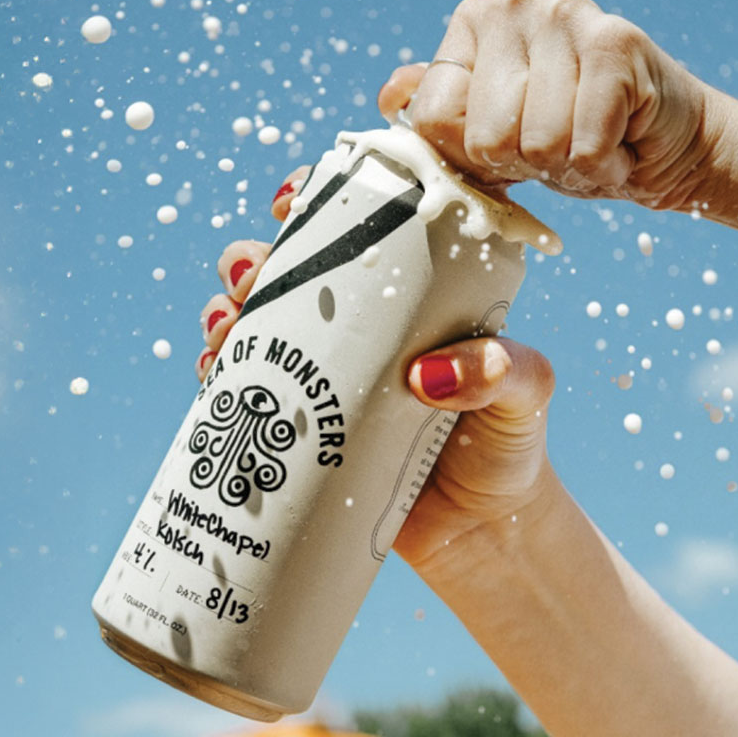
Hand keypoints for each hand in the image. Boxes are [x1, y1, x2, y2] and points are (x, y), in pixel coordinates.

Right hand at [198, 183, 559, 567]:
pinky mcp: (294, 425)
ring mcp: (319, 374)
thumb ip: (503, 373)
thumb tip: (428, 373)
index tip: (290, 204)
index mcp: (409, 297)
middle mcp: (356, 327)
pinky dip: (214, 372)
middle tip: (249, 279)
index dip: (317, 200)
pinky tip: (211, 372)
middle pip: (286, 269)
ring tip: (225, 329)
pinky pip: (237, 387)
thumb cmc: (511, 450)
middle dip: (249, 259)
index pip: (359, 226)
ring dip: (222, 312)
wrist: (481, 536)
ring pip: (250, 320)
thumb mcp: (526, 397)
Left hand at [377, 0, 713, 210]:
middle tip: (560, 138)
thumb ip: (439, 108)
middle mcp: (512, 3)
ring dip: (568, 163)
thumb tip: (390, 97)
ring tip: (590, 135)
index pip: (432, 120)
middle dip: (525, 161)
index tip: (509, 137)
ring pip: (536, 143)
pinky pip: (583, 145)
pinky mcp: (616, 41)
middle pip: (484, 137)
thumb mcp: (493, 127)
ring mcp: (565, 12)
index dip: (473, 154)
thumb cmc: (572, 136)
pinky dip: (603, 162)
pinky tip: (620, 135)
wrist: (666, 142)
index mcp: (472, 21)